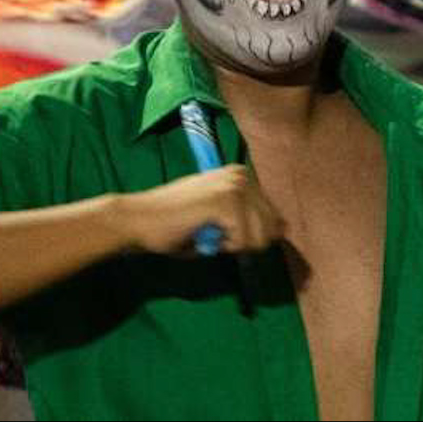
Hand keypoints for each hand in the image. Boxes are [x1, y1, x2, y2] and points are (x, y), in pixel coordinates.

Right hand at [111, 165, 286, 256]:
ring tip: (206, 233)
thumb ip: (249, 222)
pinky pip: (243, 241)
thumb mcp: (220, 220)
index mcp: (241, 175)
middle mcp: (242, 175)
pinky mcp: (227, 202)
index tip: (220, 229)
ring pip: (259, 237)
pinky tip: (202, 233)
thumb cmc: (175, 225)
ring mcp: (236, 186)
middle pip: (270, 228)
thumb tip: (282, 231)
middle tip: (211, 233)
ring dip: (233, 246)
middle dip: (243, 242)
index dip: (249, 234)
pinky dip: (223, 247)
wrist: (139, 220)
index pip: (271, 217)